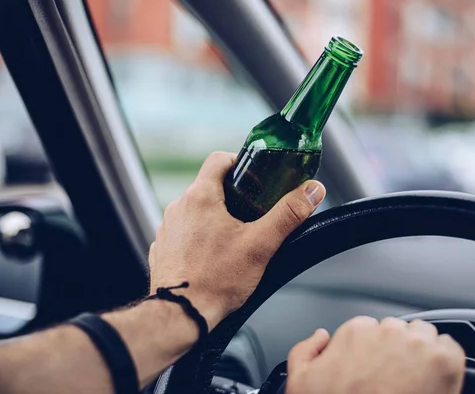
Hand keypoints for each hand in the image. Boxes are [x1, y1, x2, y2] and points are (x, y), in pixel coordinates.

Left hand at [148, 152, 325, 329]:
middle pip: (208, 186)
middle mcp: (178, 207)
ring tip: (234, 238)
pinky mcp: (162, 248)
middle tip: (252, 212)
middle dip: (231, 195)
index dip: (239, 162)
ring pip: (195, 210)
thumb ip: (289, 214)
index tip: (254, 176)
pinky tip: (213, 256)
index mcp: (200, 197)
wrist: (181, 315)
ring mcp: (167, 228)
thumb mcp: (261, 244)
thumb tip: (311, 191)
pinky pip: (183, 233)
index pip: (218, 159)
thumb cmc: (216, 280)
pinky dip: (198, 238)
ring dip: (213, 217)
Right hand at [287, 317, 465, 393]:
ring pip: (426, 336)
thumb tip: (321, 336)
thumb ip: (304, 351)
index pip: (371, 328)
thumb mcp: (300, 382)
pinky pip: (451, 349)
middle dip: (398, 349)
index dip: (374, 350)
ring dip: (423, 353)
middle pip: (400, 330)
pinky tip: (435, 381)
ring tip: (416, 379)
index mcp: (356, 332)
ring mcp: (419, 345)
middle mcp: (388, 332)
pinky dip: (446, 362)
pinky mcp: (445, 362)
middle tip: (395, 377)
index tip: (375, 368)